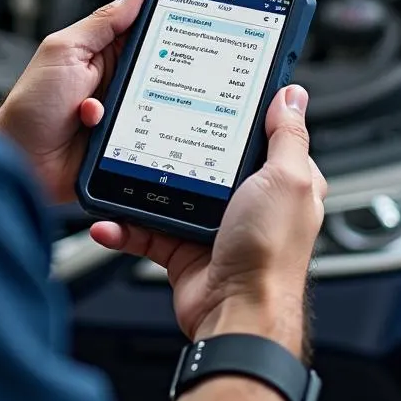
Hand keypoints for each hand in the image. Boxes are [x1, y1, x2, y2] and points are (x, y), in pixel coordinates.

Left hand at [0, 0, 146, 204]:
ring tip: (98, 106)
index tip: (182, 17)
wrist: (21, 162)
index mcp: (98, 52)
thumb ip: (102, 22)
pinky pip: (147, 132)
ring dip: (133, 104)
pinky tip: (95, 129)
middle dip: (151, 72)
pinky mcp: (124, 140)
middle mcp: (112, 80)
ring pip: (155, 101)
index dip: (161, 23)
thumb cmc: (31, 105)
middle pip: (155, 67)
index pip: (140, 29)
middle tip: (128, 75)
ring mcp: (119, 111)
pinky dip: (126, 130)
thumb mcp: (65, 51)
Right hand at [91, 85, 325, 358]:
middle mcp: (244, 199)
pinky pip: (143, 228)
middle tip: (149, 122)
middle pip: (202, 155)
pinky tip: (109, 220)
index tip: (207, 85)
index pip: (256, 132)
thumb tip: (291, 95)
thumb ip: (287, 137)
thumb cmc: (271, 255)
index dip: (235, 108)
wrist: (237, 314)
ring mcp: (210, 222)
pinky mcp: (180, 246)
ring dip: (136, 184)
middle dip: (173, 142)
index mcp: (276, 179)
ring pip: (165, 190)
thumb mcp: (287, 180)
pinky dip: (122, 226)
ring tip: (115, 170)